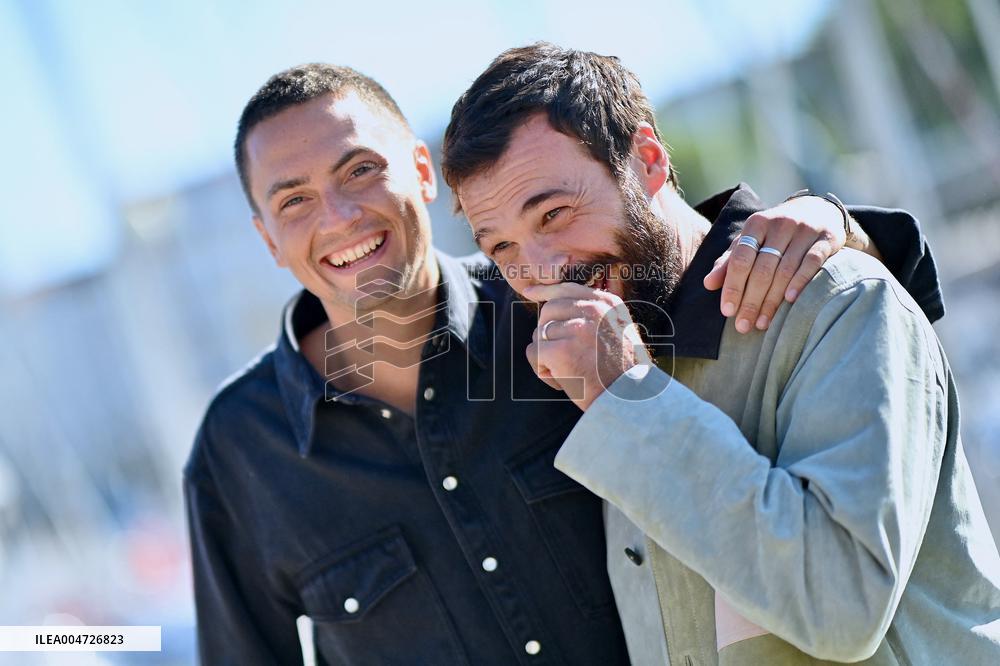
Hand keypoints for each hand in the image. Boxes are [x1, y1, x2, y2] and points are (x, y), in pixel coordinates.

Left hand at [522, 282, 651, 410]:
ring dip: (547, 355)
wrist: (629, 400)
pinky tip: (561, 380)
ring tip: (570, 371)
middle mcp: (592, 310)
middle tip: (564, 357)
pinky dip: (542, 369)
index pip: (567, 288)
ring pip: (540, 334)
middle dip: (548, 333)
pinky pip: (534, 353)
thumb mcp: (618, 331)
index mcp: (607, 303)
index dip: (545, 291)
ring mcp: (576, 329)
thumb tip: (558, 303)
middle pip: (548, 311)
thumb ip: (594, 314)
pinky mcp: (560, 350)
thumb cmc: (622, 372)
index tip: (530, 292)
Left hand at [703, 196, 847, 332]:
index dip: (733, 286)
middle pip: (762, 269)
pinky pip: (812, 263)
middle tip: (743, 326)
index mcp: (756, 224)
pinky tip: (789, 301)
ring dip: (772, 300)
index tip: (727, 312)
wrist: (817, 211)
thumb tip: (708, 284)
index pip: (740, 259)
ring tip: (762, 323)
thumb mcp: (750, 242)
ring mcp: (805, 230)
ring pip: (785, 270)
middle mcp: (780, 224)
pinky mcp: (827, 238)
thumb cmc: (774, 234)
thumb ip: (730, 262)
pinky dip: (800, 282)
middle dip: (751, 300)